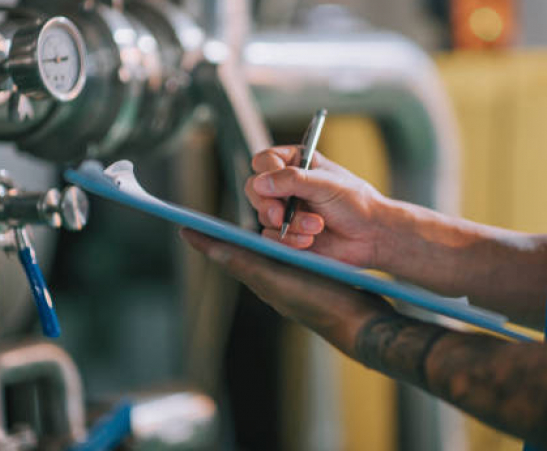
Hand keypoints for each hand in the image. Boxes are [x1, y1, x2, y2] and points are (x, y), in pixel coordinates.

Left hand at [179, 229, 391, 353]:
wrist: (361, 324)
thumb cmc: (322, 302)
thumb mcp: (281, 279)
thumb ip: (247, 263)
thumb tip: (214, 249)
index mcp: (263, 281)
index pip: (228, 256)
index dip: (207, 242)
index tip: (184, 227)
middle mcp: (274, 283)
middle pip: (244, 254)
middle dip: (228, 237)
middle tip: (212, 221)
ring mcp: (294, 284)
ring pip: (267, 254)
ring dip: (258, 237)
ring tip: (249, 221)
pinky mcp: (313, 282)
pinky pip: (290, 257)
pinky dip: (283, 242)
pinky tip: (290, 235)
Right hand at [245, 146, 387, 267]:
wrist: (371, 236)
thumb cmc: (356, 204)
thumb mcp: (325, 184)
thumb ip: (293, 180)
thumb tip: (260, 182)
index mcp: (297, 164)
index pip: (264, 161)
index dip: (266, 173)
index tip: (281, 185)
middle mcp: (287, 186)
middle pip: (255, 190)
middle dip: (270, 205)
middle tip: (282, 215)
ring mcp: (285, 211)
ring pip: (264, 216)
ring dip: (290, 225)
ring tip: (317, 226)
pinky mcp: (287, 235)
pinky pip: (271, 238)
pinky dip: (290, 240)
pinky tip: (311, 240)